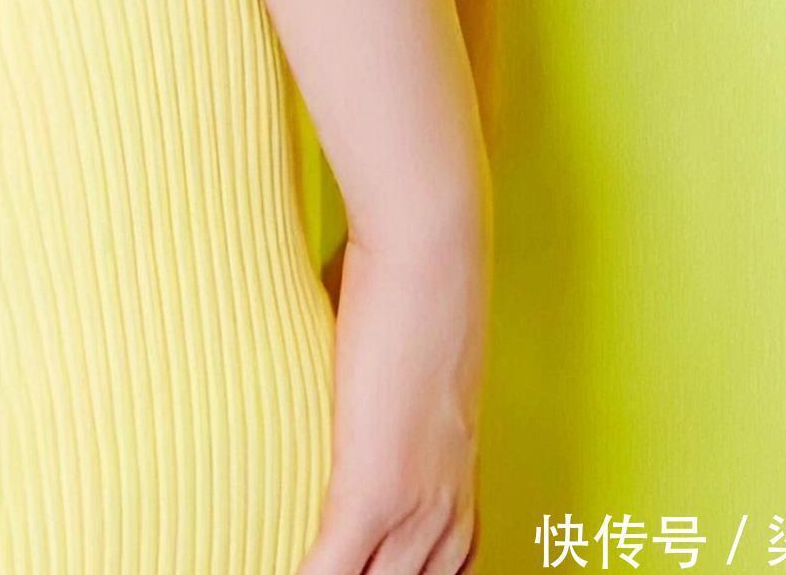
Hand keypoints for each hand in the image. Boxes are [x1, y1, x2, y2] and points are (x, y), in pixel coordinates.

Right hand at [296, 212, 486, 574]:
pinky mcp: (374, 491)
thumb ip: (379, 399)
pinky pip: (331, 572)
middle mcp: (446, 511)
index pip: (446, 574)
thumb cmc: (416, 279)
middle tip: (325, 572)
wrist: (432, 243)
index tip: (368, 570)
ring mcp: (414, 506)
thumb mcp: (408, 366)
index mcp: (459, 485)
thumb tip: (332, 373)